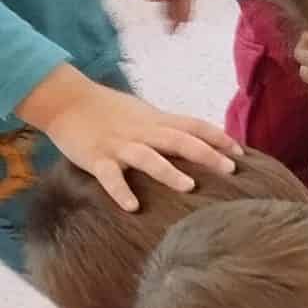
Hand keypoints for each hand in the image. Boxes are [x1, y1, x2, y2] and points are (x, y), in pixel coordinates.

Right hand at [17, 65, 236, 213]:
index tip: (242, 152)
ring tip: (189, 187)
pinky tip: (133, 207)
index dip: (218, 137)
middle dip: (206, 154)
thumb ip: (171, 128)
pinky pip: (110, 176)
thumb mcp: (145, 114)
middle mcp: (142, 132)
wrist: (66, 100)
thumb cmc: (110, 110)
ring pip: (148, 157)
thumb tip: (202, 140)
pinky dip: (121, 191)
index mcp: (156, 121)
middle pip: (179, 141)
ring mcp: (119, 145)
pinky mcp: (96, 158)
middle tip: (230, 170)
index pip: (194, 125)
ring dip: (169, 172)